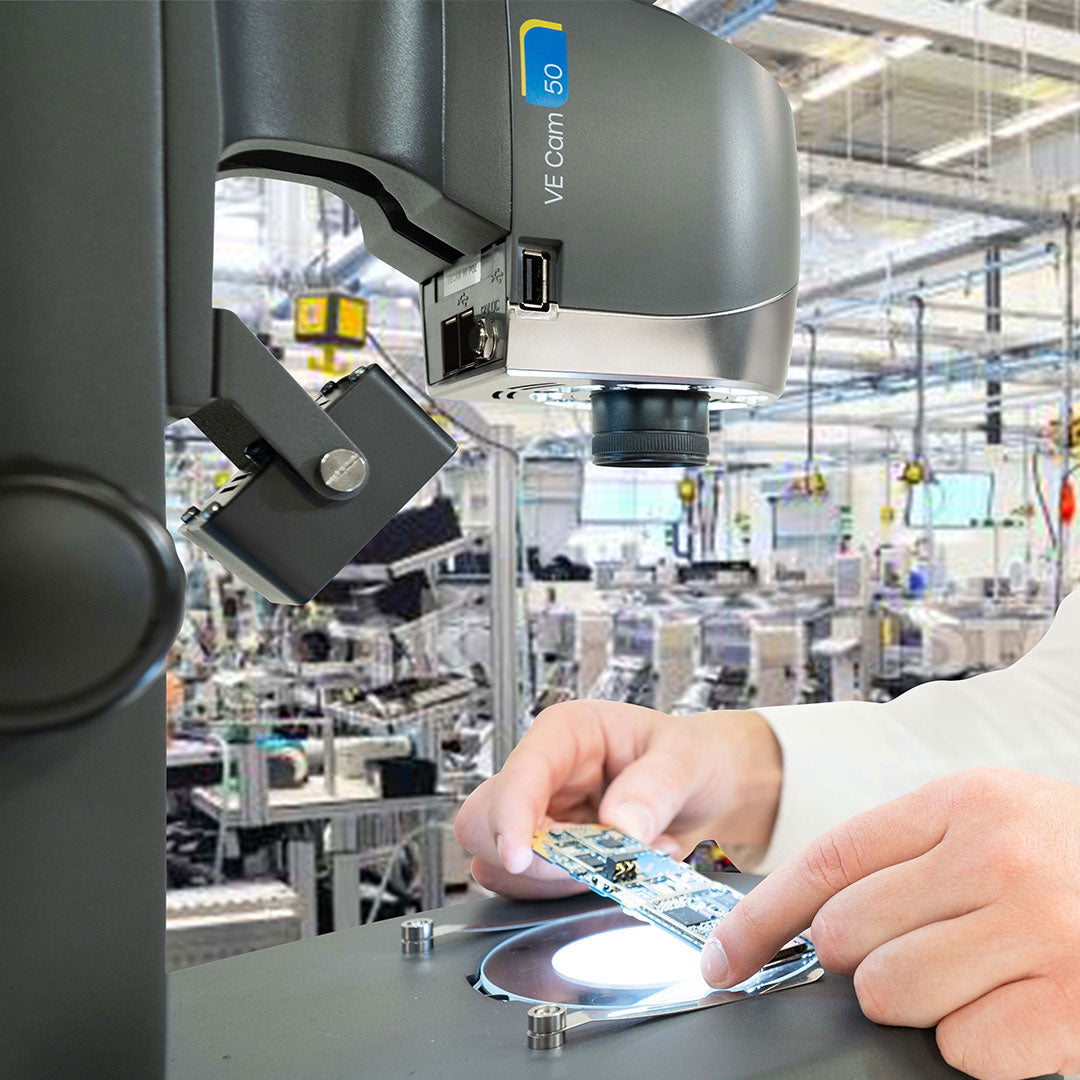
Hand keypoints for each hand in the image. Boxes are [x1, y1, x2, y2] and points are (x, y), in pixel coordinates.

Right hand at [453, 701, 781, 898]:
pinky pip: (531, 889)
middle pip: (483, 822)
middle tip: (595, 866)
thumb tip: (619, 826)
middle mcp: (543, 775)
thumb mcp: (686, 759)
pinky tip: (622, 871)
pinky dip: (572, 894)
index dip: (510, 816)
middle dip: (530, 858)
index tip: (521, 857)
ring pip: (499, 863)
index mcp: (565, 734)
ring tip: (629, 859)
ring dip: (558, 880)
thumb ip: (655, 788)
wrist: (709, 788)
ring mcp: (542, 818)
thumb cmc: (694, 756)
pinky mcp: (551, 857)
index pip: (518, 774)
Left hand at [702, 767, 1079, 1079]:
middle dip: (857, 960)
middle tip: (915, 951)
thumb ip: (908, 857)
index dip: (760, 916)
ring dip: (915, 1002)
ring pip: (890, 994)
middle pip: (846, 934)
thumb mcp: (993, 823)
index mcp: (964, 802)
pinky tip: (1014, 1008)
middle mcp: (997, 856)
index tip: (724, 957)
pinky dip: (975, 1044)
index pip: (827, 859)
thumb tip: (808, 925)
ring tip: (971, 976)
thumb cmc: (1073, 861)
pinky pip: (961, 1049)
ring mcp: (1039, 930)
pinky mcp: (1071, 1007)